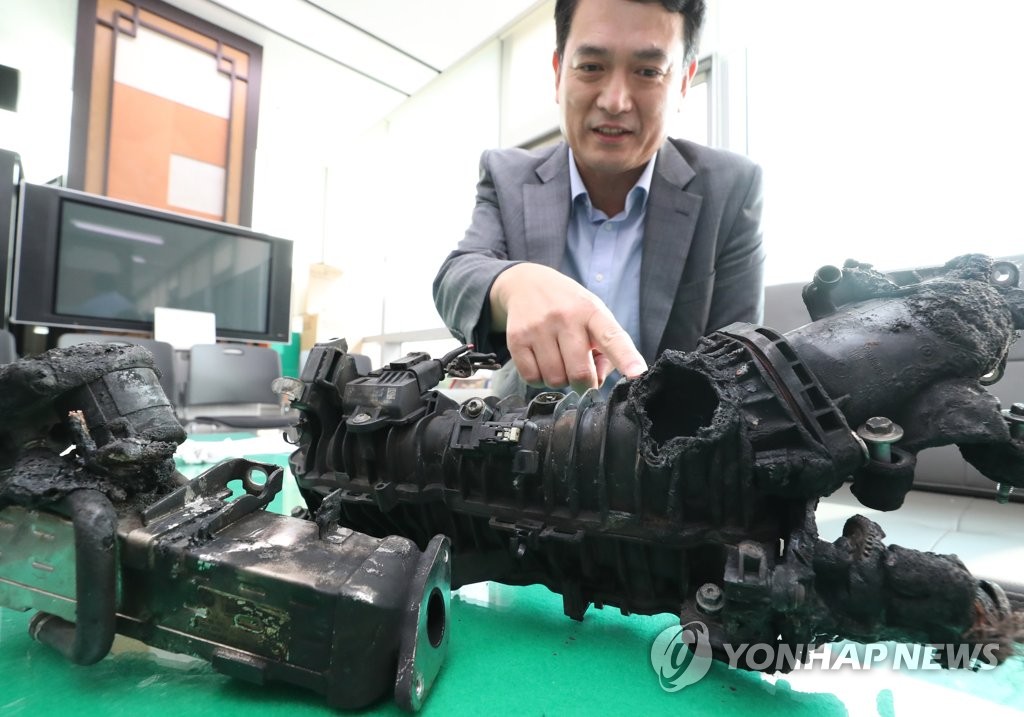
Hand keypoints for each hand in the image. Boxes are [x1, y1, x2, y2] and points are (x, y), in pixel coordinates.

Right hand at [489, 263, 646, 393]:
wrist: (526, 284)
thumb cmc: (568, 306)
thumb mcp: (593, 316)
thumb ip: (604, 349)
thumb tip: (595, 381)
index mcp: (592, 311)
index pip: (612, 337)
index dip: (626, 357)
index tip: (638, 373)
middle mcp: (565, 317)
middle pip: (580, 373)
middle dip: (584, 384)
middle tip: (581, 374)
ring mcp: (539, 328)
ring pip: (555, 380)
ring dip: (560, 380)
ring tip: (559, 361)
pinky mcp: (517, 339)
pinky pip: (532, 378)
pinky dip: (539, 379)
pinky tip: (542, 362)